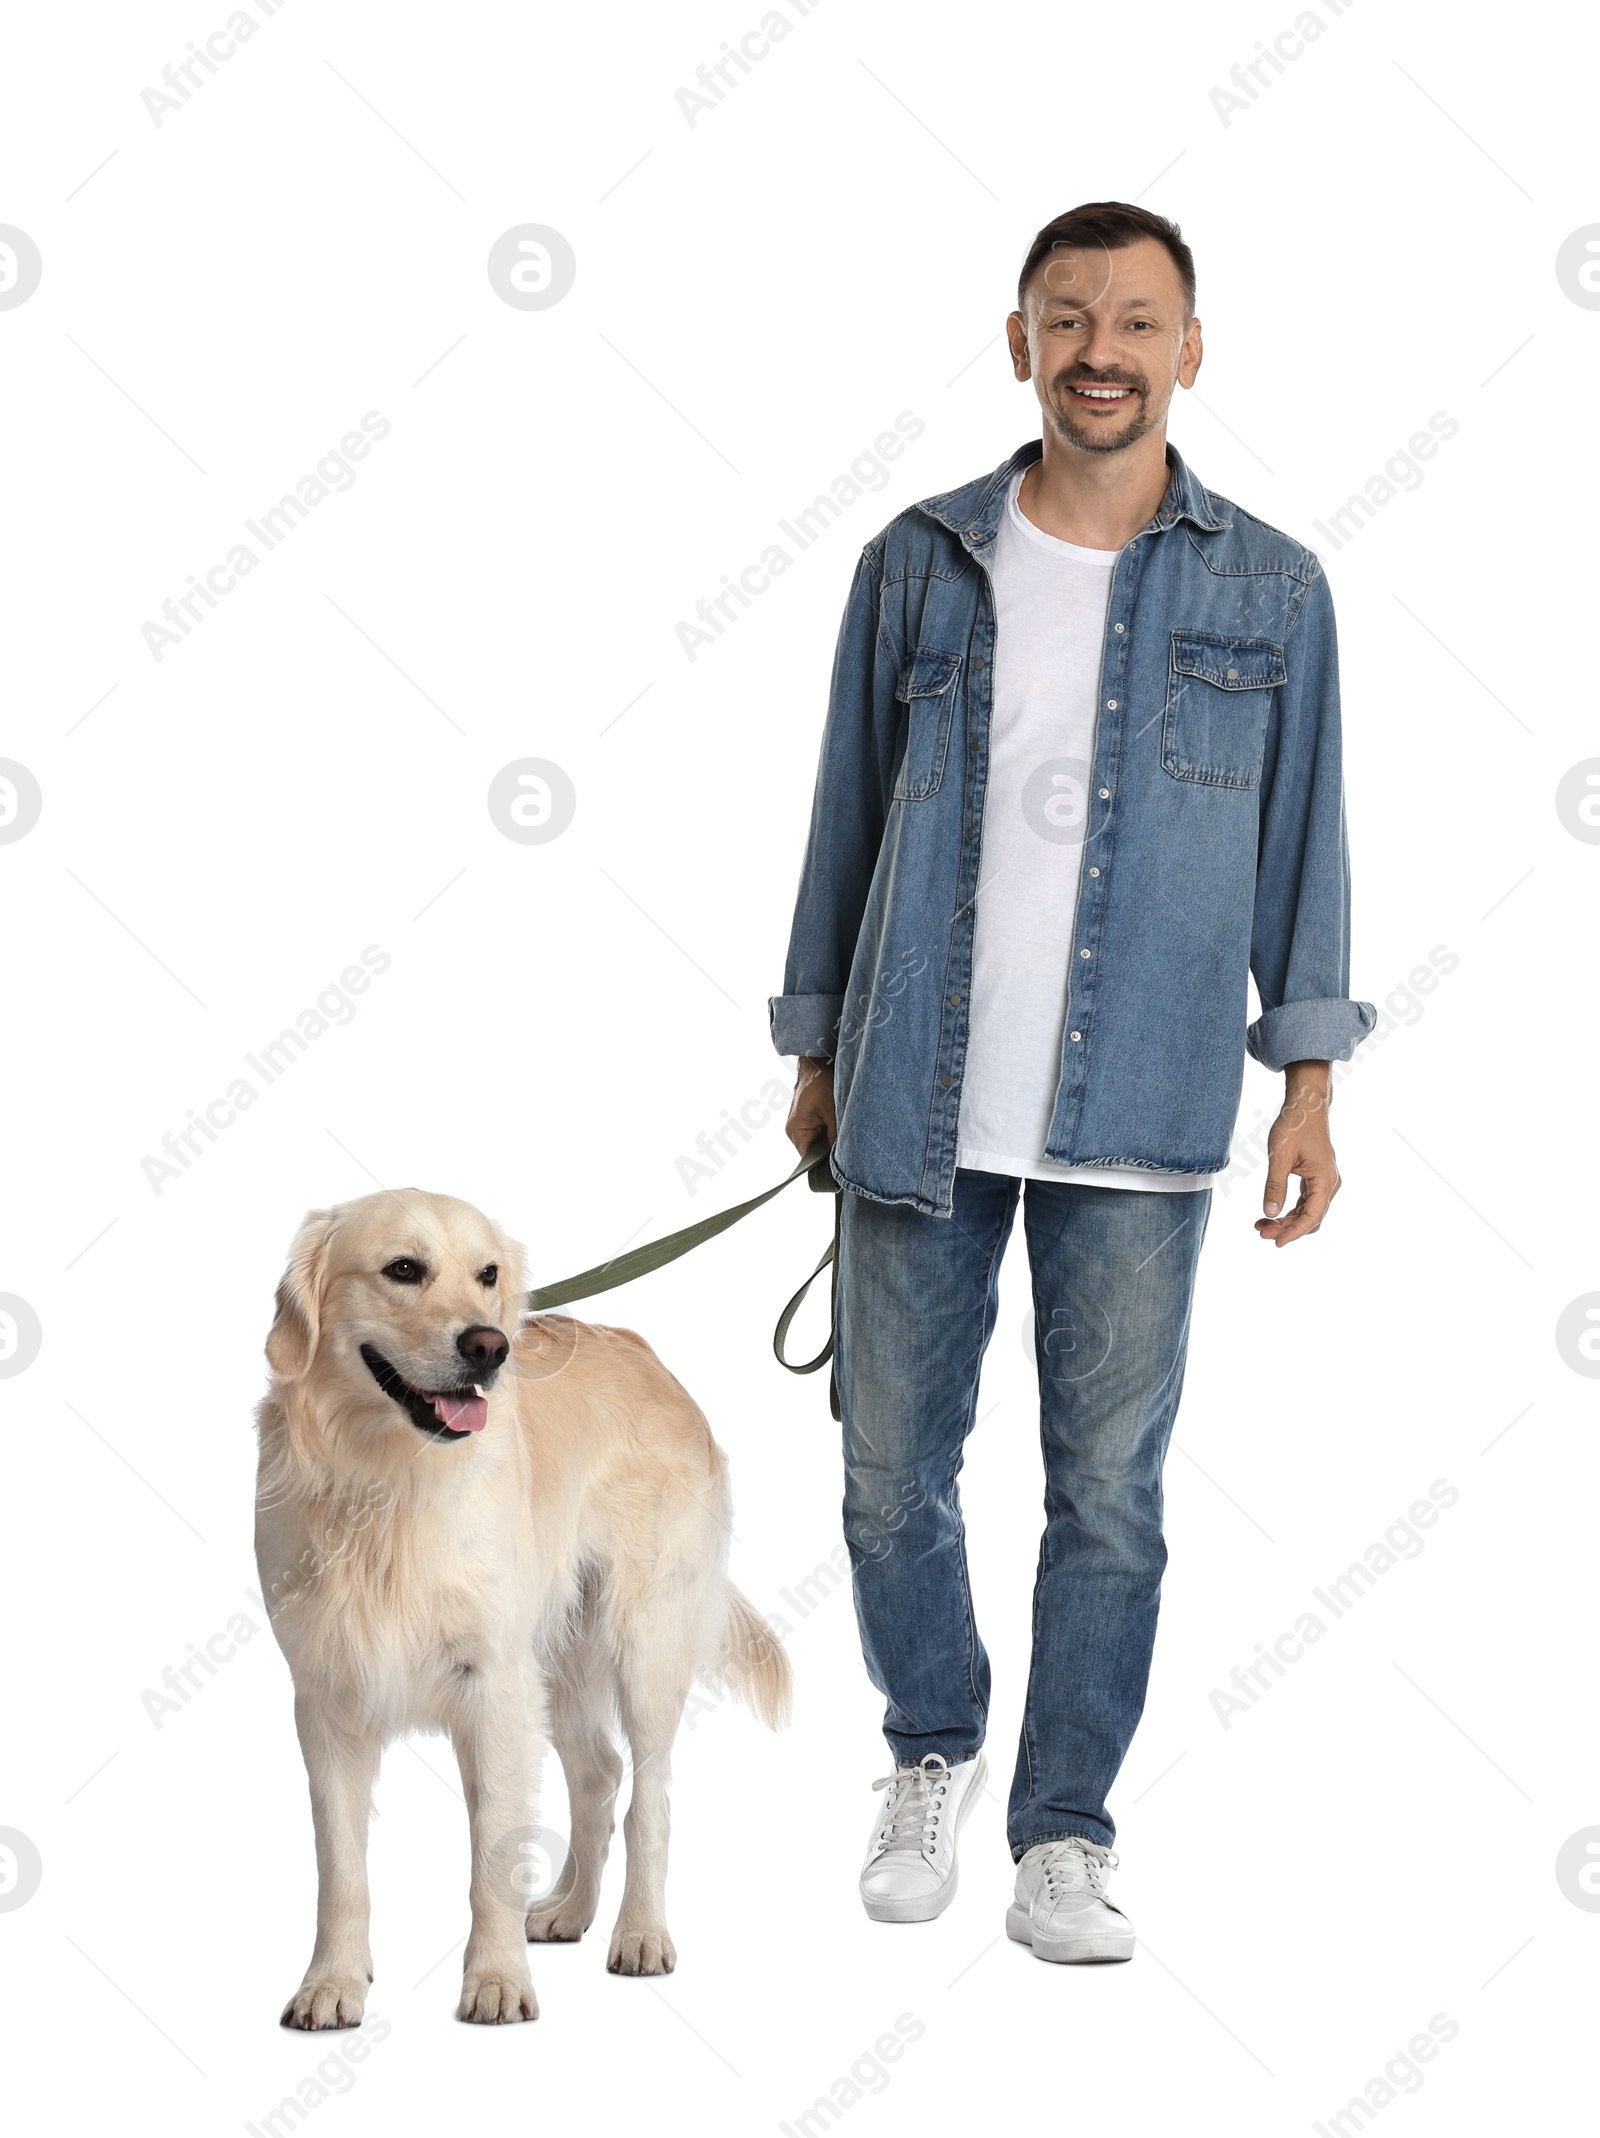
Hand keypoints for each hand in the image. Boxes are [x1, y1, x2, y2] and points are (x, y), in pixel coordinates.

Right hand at [785, 1058, 836, 1156]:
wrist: (816, 1062)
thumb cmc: (821, 1083)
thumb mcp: (832, 1113)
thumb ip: (835, 1138)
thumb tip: (840, 1158)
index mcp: (796, 1131)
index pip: (809, 1159)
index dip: (824, 1163)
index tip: (840, 1165)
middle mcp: (793, 1130)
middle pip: (812, 1151)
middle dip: (828, 1150)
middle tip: (846, 1149)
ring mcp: (797, 1123)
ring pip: (816, 1141)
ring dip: (828, 1139)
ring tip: (841, 1133)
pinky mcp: (804, 1117)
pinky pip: (815, 1131)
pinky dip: (826, 1130)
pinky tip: (836, 1124)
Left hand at [1255, 1062, 1339, 1247]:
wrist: (1306, 1106)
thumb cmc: (1294, 1127)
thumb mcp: (1280, 1157)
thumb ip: (1275, 1185)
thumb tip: (1270, 1212)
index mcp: (1325, 1180)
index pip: (1312, 1216)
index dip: (1294, 1232)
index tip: (1276, 1242)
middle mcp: (1329, 1184)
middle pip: (1311, 1217)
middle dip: (1287, 1228)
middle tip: (1260, 1232)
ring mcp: (1324, 1181)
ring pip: (1308, 1211)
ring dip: (1287, 1221)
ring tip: (1261, 1224)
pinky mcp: (1316, 1178)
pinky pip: (1306, 1202)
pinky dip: (1289, 1210)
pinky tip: (1271, 1213)